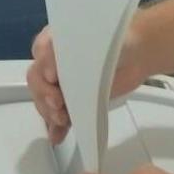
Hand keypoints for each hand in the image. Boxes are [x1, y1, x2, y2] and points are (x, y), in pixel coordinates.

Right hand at [26, 24, 150, 145]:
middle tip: (59, 107)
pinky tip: (57, 136)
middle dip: (44, 96)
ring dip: (49, 113)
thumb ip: (75, 47)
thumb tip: (52, 71)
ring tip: (62, 122)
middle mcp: (52, 61)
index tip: (54, 79)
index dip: (44, 66)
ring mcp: (60, 84)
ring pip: (43, 100)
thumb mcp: (98, 37)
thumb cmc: (118, 42)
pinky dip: (55, 127)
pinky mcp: (70, 102)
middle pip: (37, 80)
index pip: (40, 51)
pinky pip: (55, 115)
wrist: (136, 57)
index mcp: (55, 39)